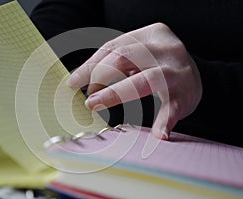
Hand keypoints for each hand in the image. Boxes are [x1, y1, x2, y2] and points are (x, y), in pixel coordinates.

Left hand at [66, 23, 201, 139]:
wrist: (196, 76)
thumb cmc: (158, 65)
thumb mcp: (139, 55)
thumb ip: (114, 62)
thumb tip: (79, 78)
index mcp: (151, 34)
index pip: (113, 47)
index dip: (90, 65)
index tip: (73, 82)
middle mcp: (165, 48)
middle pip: (124, 56)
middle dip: (99, 76)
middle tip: (86, 96)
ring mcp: (177, 71)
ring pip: (144, 80)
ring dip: (115, 93)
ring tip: (95, 104)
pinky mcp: (186, 94)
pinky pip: (173, 108)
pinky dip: (164, 121)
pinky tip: (158, 134)